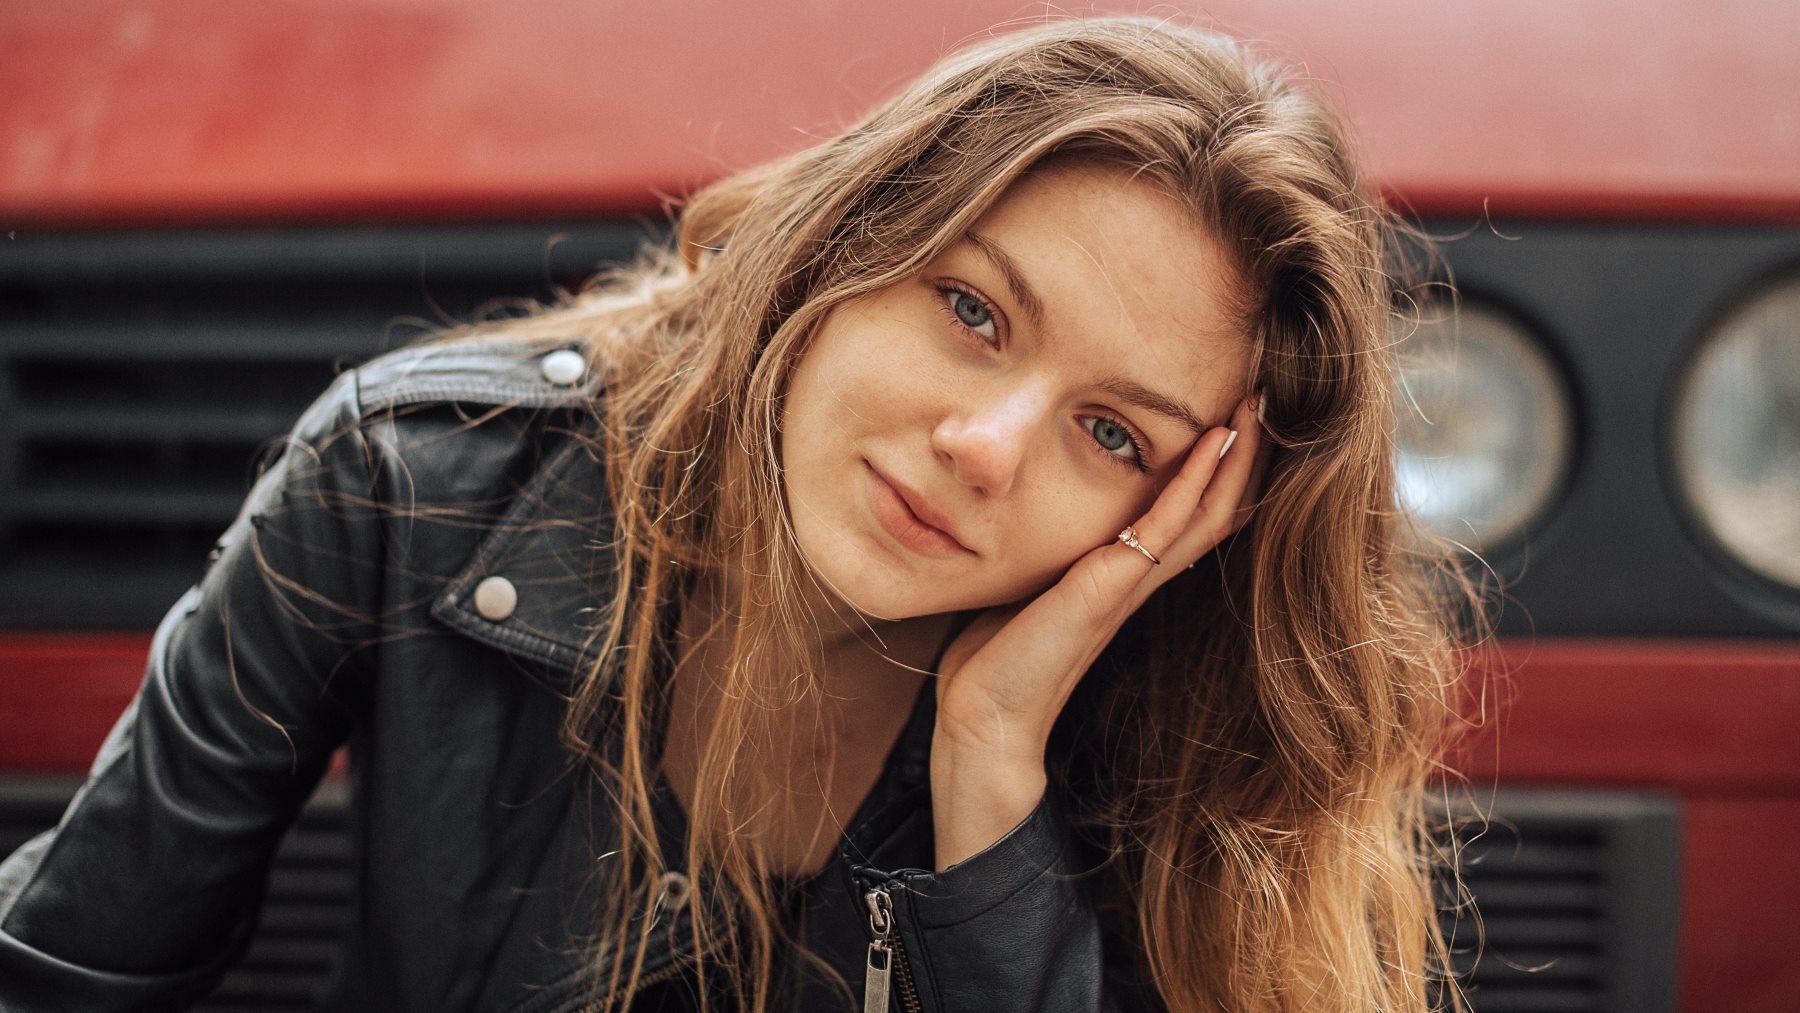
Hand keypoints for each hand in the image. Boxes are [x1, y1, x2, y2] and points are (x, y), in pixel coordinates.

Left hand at [928, 395, 1266, 867]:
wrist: (986, 723)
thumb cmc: (999, 661)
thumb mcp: (1027, 592)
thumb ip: (1044, 561)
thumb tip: (1020, 518)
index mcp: (1122, 579)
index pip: (1189, 517)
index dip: (1217, 471)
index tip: (1233, 415)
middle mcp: (1136, 581)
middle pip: (1213, 511)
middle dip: (1242, 457)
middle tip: (1265, 397)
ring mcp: (1127, 585)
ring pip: (1203, 514)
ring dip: (1233, 459)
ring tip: (1256, 405)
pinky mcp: (1107, 589)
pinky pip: (1165, 527)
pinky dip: (1192, 483)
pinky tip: (1214, 443)